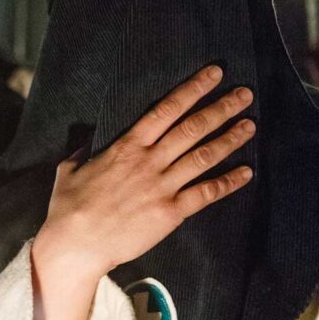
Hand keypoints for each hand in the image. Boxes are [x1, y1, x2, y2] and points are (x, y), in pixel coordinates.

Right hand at [33, 65, 254, 280]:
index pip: (166, 110)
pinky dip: (228, 183)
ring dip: (230, 139)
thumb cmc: (68, 207)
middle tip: (244, 94)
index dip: (193, 89)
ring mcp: (161, 187)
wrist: (76, 244)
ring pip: (203, 157)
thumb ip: (84, 149)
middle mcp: (149, 162)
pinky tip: (246, 173)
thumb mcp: (70, 168)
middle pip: (192, 128)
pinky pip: (205, 194)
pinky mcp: (169, 213)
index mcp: (126, 146)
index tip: (214, 75)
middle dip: (221, 108)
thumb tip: (90, 140)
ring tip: (250, 126)